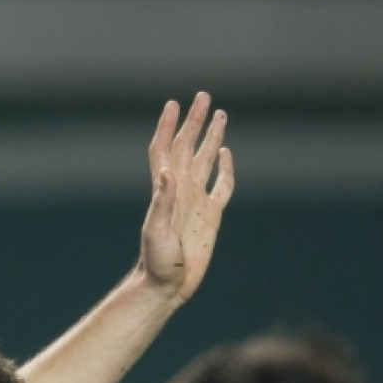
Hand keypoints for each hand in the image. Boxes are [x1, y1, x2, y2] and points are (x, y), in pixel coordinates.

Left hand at [138, 93, 233, 302]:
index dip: (167, 127)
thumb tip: (167, 171)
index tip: (172, 104)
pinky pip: (222, 186)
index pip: (165, 149)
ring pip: (206, 160)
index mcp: (166, 189)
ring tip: (219, 114)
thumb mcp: (156, 231)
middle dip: (194, 121)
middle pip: (188, 147)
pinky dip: (225, 169)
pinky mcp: (211, 216)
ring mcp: (197, 201)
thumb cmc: (156, 262)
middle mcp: (182, 190)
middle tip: (203, 96)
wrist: (168, 286)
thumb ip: (162, 201)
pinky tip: (225, 154)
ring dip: (211, 137)